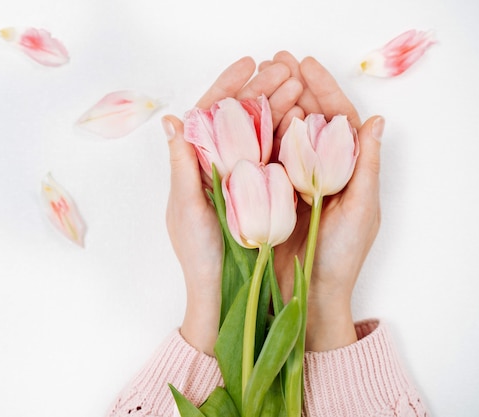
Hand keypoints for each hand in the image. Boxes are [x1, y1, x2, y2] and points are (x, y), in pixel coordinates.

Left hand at [163, 56, 302, 354]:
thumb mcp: (186, 209)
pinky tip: (305, 118)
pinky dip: (290, 136)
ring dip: (279, 106)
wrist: (225, 293)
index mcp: (195, 165)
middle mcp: (219, 166)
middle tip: (286, 67)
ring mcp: (244, 178)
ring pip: (261, 133)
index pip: (209, 115)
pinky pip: (277, 158)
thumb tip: (173, 120)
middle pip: (239, 118)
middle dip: (261, 89)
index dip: (227, 86)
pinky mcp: (265, 192)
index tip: (249, 63)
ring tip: (299, 84)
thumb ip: (182, 166)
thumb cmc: (198, 254)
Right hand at [262, 53, 384, 350]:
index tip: (305, 64)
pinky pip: (262, 157)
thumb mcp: (362, 209)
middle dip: (293, 88)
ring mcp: (291, 179)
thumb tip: (376, 120)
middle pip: (307, 119)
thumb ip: (365, 165)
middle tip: (275, 61)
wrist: (306, 294)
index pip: (337, 119)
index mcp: (346, 170)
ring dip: (272, 104)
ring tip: (259, 78)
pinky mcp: (267, 192)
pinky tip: (244, 115)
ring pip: (282, 133)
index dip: (323, 89)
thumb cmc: (341, 257)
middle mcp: (318, 170)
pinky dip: (255, 135)